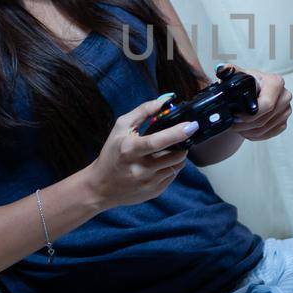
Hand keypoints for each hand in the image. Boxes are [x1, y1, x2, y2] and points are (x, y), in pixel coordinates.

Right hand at [77, 93, 194, 207]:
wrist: (100, 186)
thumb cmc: (111, 153)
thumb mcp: (121, 128)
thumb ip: (143, 111)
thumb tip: (166, 101)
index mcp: (130, 149)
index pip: (157, 141)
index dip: (177, 133)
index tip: (192, 126)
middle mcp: (140, 168)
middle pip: (174, 155)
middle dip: (183, 144)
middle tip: (182, 136)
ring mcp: (148, 182)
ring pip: (177, 165)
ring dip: (179, 154)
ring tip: (169, 149)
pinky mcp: (154, 191)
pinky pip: (173, 175)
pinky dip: (172, 166)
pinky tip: (160, 163)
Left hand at [221, 63, 290, 141]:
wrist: (253, 92)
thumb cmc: (246, 83)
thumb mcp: (238, 75)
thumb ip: (228, 70)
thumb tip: (221, 69)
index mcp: (276, 82)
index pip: (266, 104)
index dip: (249, 114)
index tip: (235, 115)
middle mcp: (285, 95)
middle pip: (264, 118)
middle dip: (245, 125)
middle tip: (231, 124)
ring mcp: (286, 110)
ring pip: (265, 128)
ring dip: (248, 131)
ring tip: (236, 127)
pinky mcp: (284, 121)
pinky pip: (269, 134)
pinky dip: (255, 135)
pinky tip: (246, 130)